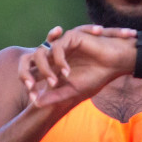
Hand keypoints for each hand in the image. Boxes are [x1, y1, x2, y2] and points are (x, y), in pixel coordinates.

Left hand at [18, 24, 136, 108]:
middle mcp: (53, 54)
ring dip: (44, 70)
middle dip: (26, 74)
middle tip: (31, 87)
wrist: (115, 64)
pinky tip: (67, 73)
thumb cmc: (96, 76)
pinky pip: (57, 49)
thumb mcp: (72, 90)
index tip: (32, 98)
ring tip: (54, 83)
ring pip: (40, 54)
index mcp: (51, 66)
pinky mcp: (69, 37)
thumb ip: (55, 96)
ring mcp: (60, 45)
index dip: (29, 84)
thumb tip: (36, 103)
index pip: (32, 72)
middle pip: (28, 60)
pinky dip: (59, 62)